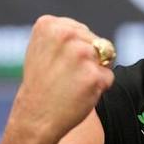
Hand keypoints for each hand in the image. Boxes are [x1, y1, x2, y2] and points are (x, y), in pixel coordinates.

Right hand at [9, 15, 114, 143]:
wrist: (35, 118)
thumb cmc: (42, 84)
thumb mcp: (42, 48)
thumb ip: (66, 34)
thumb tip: (98, 39)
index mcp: (49, 25)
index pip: (82, 30)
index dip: (74, 50)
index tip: (56, 63)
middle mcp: (66, 35)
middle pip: (97, 42)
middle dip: (88, 59)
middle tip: (65, 76)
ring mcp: (81, 54)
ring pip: (106, 57)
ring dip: (95, 71)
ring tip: (72, 83)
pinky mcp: (94, 75)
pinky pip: (108, 76)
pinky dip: (99, 87)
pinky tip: (79, 93)